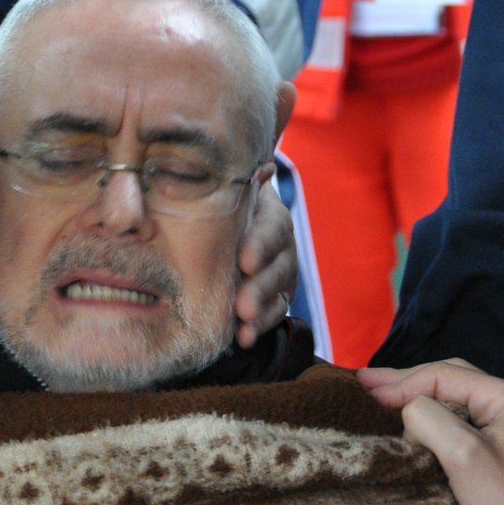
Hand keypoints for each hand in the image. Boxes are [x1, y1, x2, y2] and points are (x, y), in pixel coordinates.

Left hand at [234, 176, 296, 347]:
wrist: (225, 219)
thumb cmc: (221, 201)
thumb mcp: (226, 188)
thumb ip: (237, 182)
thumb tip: (262, 166)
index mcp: (270, 213)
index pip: (273, 226)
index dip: (261, 244)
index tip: (244, 261)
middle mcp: (282, 242)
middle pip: (279, 264)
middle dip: (260, 286)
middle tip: (243, 305)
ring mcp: (282, 270)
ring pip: (279, 291)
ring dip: (262, 310)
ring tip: (244, 324)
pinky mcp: (277, 295)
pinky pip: (275, 312)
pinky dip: (261, 326)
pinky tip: (245, 338)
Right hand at [357, 360, 503, 504]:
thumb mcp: (462, 455)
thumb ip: (428, 418)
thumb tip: (408, 411)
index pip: (443, 375)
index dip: (401, 382)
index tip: (366, 393)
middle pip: (451, 378)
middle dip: (407, 380)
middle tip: (367, 382)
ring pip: (458, 398)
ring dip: (421, 397)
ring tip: (385, 395)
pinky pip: (467, 418)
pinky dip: (437, 416)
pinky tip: (417, 419)